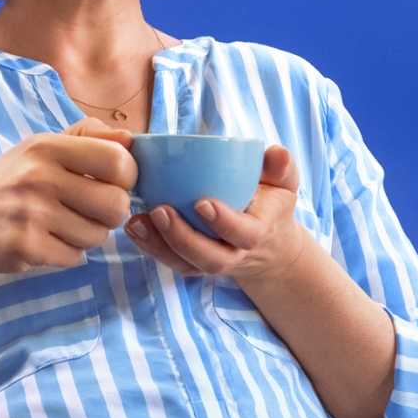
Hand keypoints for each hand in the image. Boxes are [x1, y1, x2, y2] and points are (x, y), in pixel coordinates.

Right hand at [0, 118, 136, 276]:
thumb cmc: (6, 184)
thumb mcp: (37, 150)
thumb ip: (86, 138)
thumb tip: (131, 138)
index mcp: (46, 147)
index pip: (119, 161)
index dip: (126, 178)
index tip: (111, 184)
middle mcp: (39, 177)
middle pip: (116, 205)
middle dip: (109, 214)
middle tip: (89, 212)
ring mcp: (31, 214)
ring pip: (98, 235)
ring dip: (85, 236)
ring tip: (58, 226)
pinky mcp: (26, 247)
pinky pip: (75, 257)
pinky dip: (66, 255)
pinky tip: (43, 243)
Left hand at [125, 144, 316, 285]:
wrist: (268, 246)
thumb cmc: (271, 205)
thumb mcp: (284, 185)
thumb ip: (281, 168)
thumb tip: (276, 153)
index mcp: (258, 233)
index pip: (243, 234)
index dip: (223, 222)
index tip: (202, 203)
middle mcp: (234, 254)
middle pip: (210, 258)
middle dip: (183, 238)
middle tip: (160, 210)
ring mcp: (211, 263)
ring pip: (185, 264)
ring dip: (159, 245)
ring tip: (137, 221)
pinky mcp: (192, 264)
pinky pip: (170, 262)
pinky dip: (150, 246)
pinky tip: (134, 227)